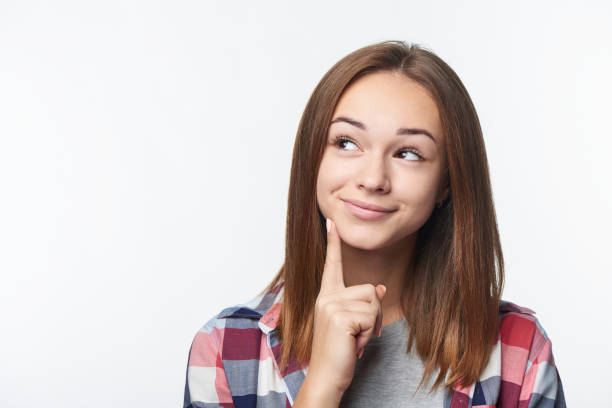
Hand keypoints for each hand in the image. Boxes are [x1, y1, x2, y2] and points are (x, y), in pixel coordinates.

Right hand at [308, 217, 386, 393]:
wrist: (326, 376)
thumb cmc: (339, 351)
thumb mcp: (353, 324)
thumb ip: (362, 304)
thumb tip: (381, 289)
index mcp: (326, 296)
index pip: (332, 265)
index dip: (333, 243)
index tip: (331, 221)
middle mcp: (326, 297)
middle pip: (368, 290)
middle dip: (372, 315)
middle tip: (357, 335)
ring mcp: (330, 306)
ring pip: (372, 302)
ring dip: (371, 325)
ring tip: (354, 339)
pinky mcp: (339, 316)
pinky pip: (370, 316)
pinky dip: (368, 333)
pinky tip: (354, 344)